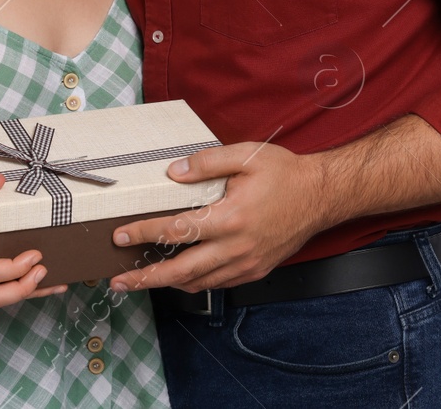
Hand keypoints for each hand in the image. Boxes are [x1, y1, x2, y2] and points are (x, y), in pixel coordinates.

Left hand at [106, 143, 326, 293]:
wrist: (321, 196)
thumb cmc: (284, 173)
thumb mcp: (247, 155)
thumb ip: (208, 162)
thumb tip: (174, 173)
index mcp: (231, 218)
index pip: (177, 231)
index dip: (144, 234)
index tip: (120, 236)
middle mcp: (237, 247)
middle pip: (181, 271)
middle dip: (147, 278)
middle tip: (119, 281)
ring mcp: (246, 263)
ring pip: (199, 283)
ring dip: (167, 284)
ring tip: (142, 281)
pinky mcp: (254, 271)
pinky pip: (218, 284)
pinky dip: (194, 283)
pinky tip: (179, 276)